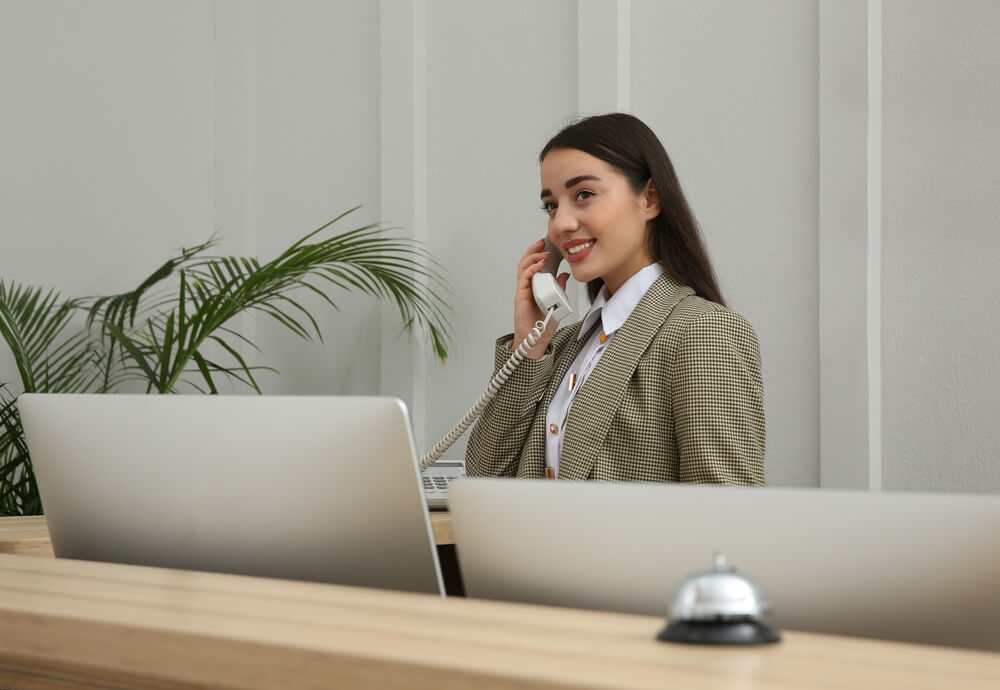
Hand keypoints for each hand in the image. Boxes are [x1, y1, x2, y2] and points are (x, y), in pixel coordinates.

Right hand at [513, 238, 569, 357]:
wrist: (535, 339)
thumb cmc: (543, 323)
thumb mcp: (557, 302)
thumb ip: (559, 288)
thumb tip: (565, 275)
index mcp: (535, 286)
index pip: (534, 265)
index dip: (538, 254)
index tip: (546, 245)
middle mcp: (527, 286)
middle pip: (526, 262)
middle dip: (533, 251)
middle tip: (542, 242)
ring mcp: (523, 290)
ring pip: (524, 267)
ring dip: (532, 257)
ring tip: (542, 252)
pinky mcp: (521, 295)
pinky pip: (524, 278)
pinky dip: (531, 269)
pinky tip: (539, 264)